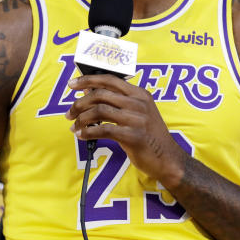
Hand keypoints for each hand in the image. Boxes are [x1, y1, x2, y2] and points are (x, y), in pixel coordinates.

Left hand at [65, 74, 186, 188]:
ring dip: (82, 119)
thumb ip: (118, 102)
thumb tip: (89, 93)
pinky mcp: (134, 136)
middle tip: (70, 113)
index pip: (110, 79)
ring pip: (100, 110)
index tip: (72, 83)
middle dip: (80, 103)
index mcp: (140, 94)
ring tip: (75, 127)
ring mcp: (137, 119)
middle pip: (101, 94)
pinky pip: (104, 130)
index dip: (88, 79)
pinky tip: (82, 136)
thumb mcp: (138, 113)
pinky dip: (89, 132)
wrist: (168, 159)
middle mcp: (139, 103)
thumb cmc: (149, 136)